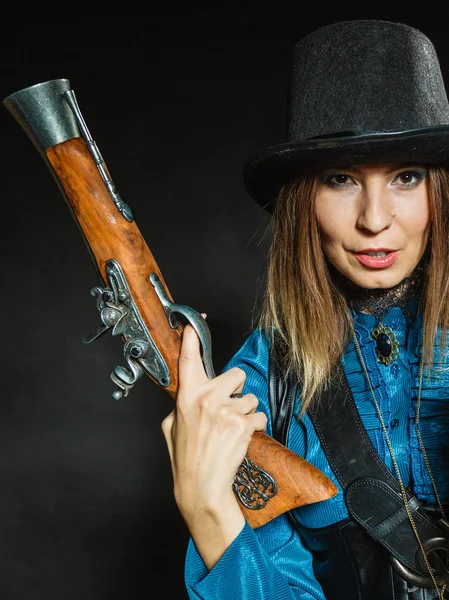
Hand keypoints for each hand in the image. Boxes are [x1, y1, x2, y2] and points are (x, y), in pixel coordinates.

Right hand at [161, 318, 266, 566]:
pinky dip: (254, 425)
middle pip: (236, 373)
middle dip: (237, 388)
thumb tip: (190, 392)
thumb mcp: (171, 426)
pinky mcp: (242, 424)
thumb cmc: (186, 457)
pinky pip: (258, 414)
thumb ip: (181, 404)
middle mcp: (206, 399)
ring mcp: (226, 411)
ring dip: (246, 410)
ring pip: (250, 397)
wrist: (201, 487)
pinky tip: (241, 437)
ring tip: (232, 428)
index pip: (189, 359)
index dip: (192, 337)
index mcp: (186, 397)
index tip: (194, 322)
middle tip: (228, 406)